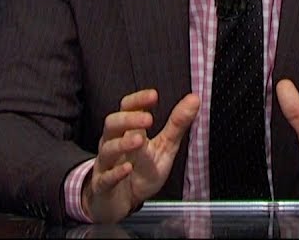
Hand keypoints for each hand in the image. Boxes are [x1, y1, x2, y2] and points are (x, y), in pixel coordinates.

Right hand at [83, 90, 199, 224]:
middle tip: (148, 119)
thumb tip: (194, 100)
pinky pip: (105, 178)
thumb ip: (177, 124)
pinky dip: (115, 173)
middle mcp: (114, 144)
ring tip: (139, 141)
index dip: (138, 100)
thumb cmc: (141, 171)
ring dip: (122, 144)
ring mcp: (107, 165)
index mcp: (128, 131)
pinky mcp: (104, 186)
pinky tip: (127, 169)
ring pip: (107, 149)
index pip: (127, 108)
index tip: (153, 96)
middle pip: (112, 124)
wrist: (123, 202)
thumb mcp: (164, 147)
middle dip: (128, 119)